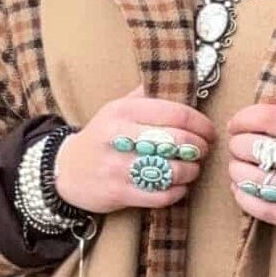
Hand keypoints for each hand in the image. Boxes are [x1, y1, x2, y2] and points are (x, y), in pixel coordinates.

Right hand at [54, 82, 214, 213]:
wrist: (66, 170)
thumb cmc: (102, 136)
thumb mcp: (117, 108)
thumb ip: (147, 95)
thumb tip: (184, 81)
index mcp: (123, 111)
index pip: (175, 113)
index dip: (201, 123)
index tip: (209, 131)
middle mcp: (119, 137)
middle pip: (177, 141)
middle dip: (199, 147)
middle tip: (204, 150)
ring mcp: (118, 167)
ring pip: (172, 171)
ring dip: (191, 171)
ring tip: (192, 169)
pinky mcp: (118, 193)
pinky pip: (161, 195)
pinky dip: (177, 192)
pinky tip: (178, 187)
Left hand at [226, 103, 275, 247]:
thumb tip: (260, 122)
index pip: (271, 117)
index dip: (244, 118)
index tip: (236, 124)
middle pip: (255, 146)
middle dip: (237, 145)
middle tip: (237, 148)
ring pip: (252, 177)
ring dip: (236, 171)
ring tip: (238, 170)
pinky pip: (259, 206)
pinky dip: (243, 196)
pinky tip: (242, 190)